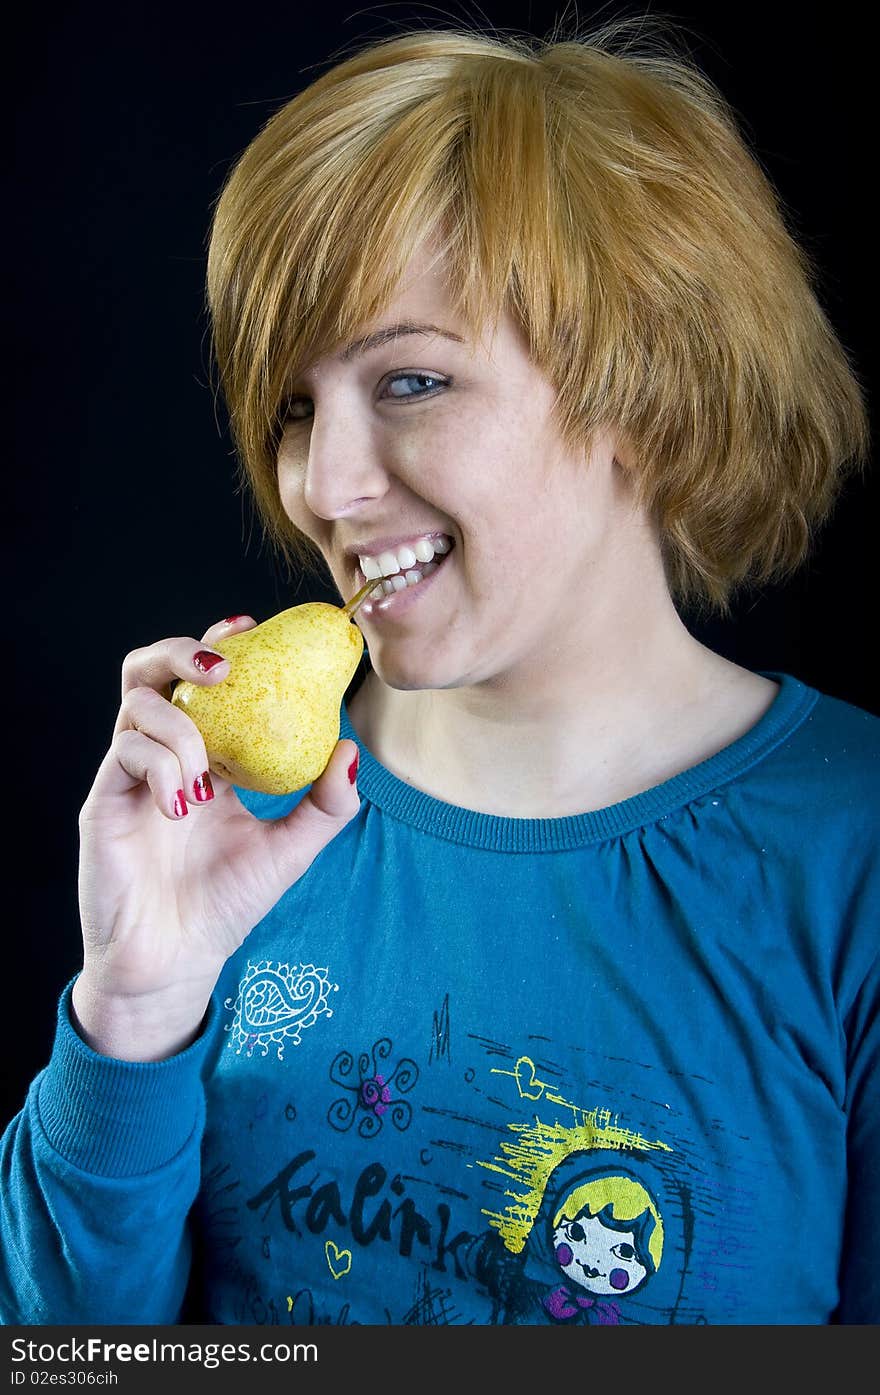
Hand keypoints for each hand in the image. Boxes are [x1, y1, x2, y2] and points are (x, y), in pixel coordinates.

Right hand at [72, 615, 360, 1059]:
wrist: (175, 963)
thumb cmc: (226, 904)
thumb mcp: (291, 851)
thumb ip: (326, 806)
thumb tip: (352, 750)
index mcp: (205, 756)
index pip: (200, 682)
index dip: (217, 641)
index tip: (249, 623)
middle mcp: (162, 755)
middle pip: (149, 672)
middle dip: (181, 651)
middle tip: (221, 667)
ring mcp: (128, 776)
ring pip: (136, 706)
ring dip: (180, 727)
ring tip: (206, 777)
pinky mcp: (103, 802)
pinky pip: (125, 754)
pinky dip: (162, 766)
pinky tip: (183, 805)